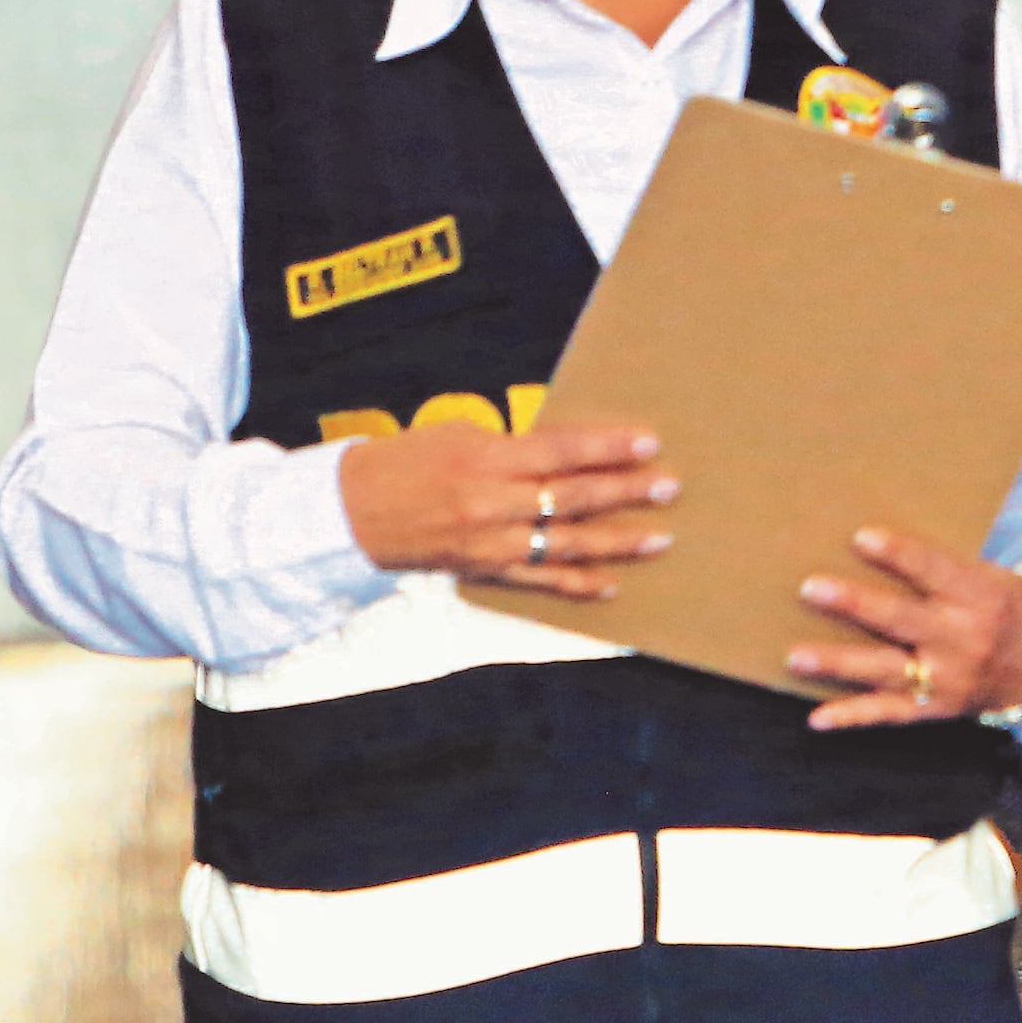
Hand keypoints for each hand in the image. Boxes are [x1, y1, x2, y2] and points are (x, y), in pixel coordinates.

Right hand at [341, 423, 674, 598]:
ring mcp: (490, 544)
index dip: (606, 448)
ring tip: (659, 539)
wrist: (352, 512)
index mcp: (486, 460)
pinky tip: (611, 584)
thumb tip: (568, 454)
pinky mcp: (484, 572)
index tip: (648, 443)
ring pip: (566, 545)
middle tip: (669, 487)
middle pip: (573, 498)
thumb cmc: (408, 462)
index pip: (560, 452)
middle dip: (626, 492)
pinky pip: (539, 582)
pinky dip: (576, 586)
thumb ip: (513, 447)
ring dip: (616, 542)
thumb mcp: (459, 437)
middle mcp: (492, 505)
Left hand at [788, 526, 1021, 731]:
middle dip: (855, 604)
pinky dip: (852, 717)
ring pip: (886, 669)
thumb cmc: (1009, 608)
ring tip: (796, 656)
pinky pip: (890, 714)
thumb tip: (871, 548)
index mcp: (978, 596)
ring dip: (838, 663)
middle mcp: (962, 638)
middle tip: (811, 588)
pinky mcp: (936, 709)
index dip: (899, 554)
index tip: (860, 537)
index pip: (934, 570)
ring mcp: (948, 679)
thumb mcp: (989, 578)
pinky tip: (817, 719)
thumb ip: (940, 572)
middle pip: (901, 619)